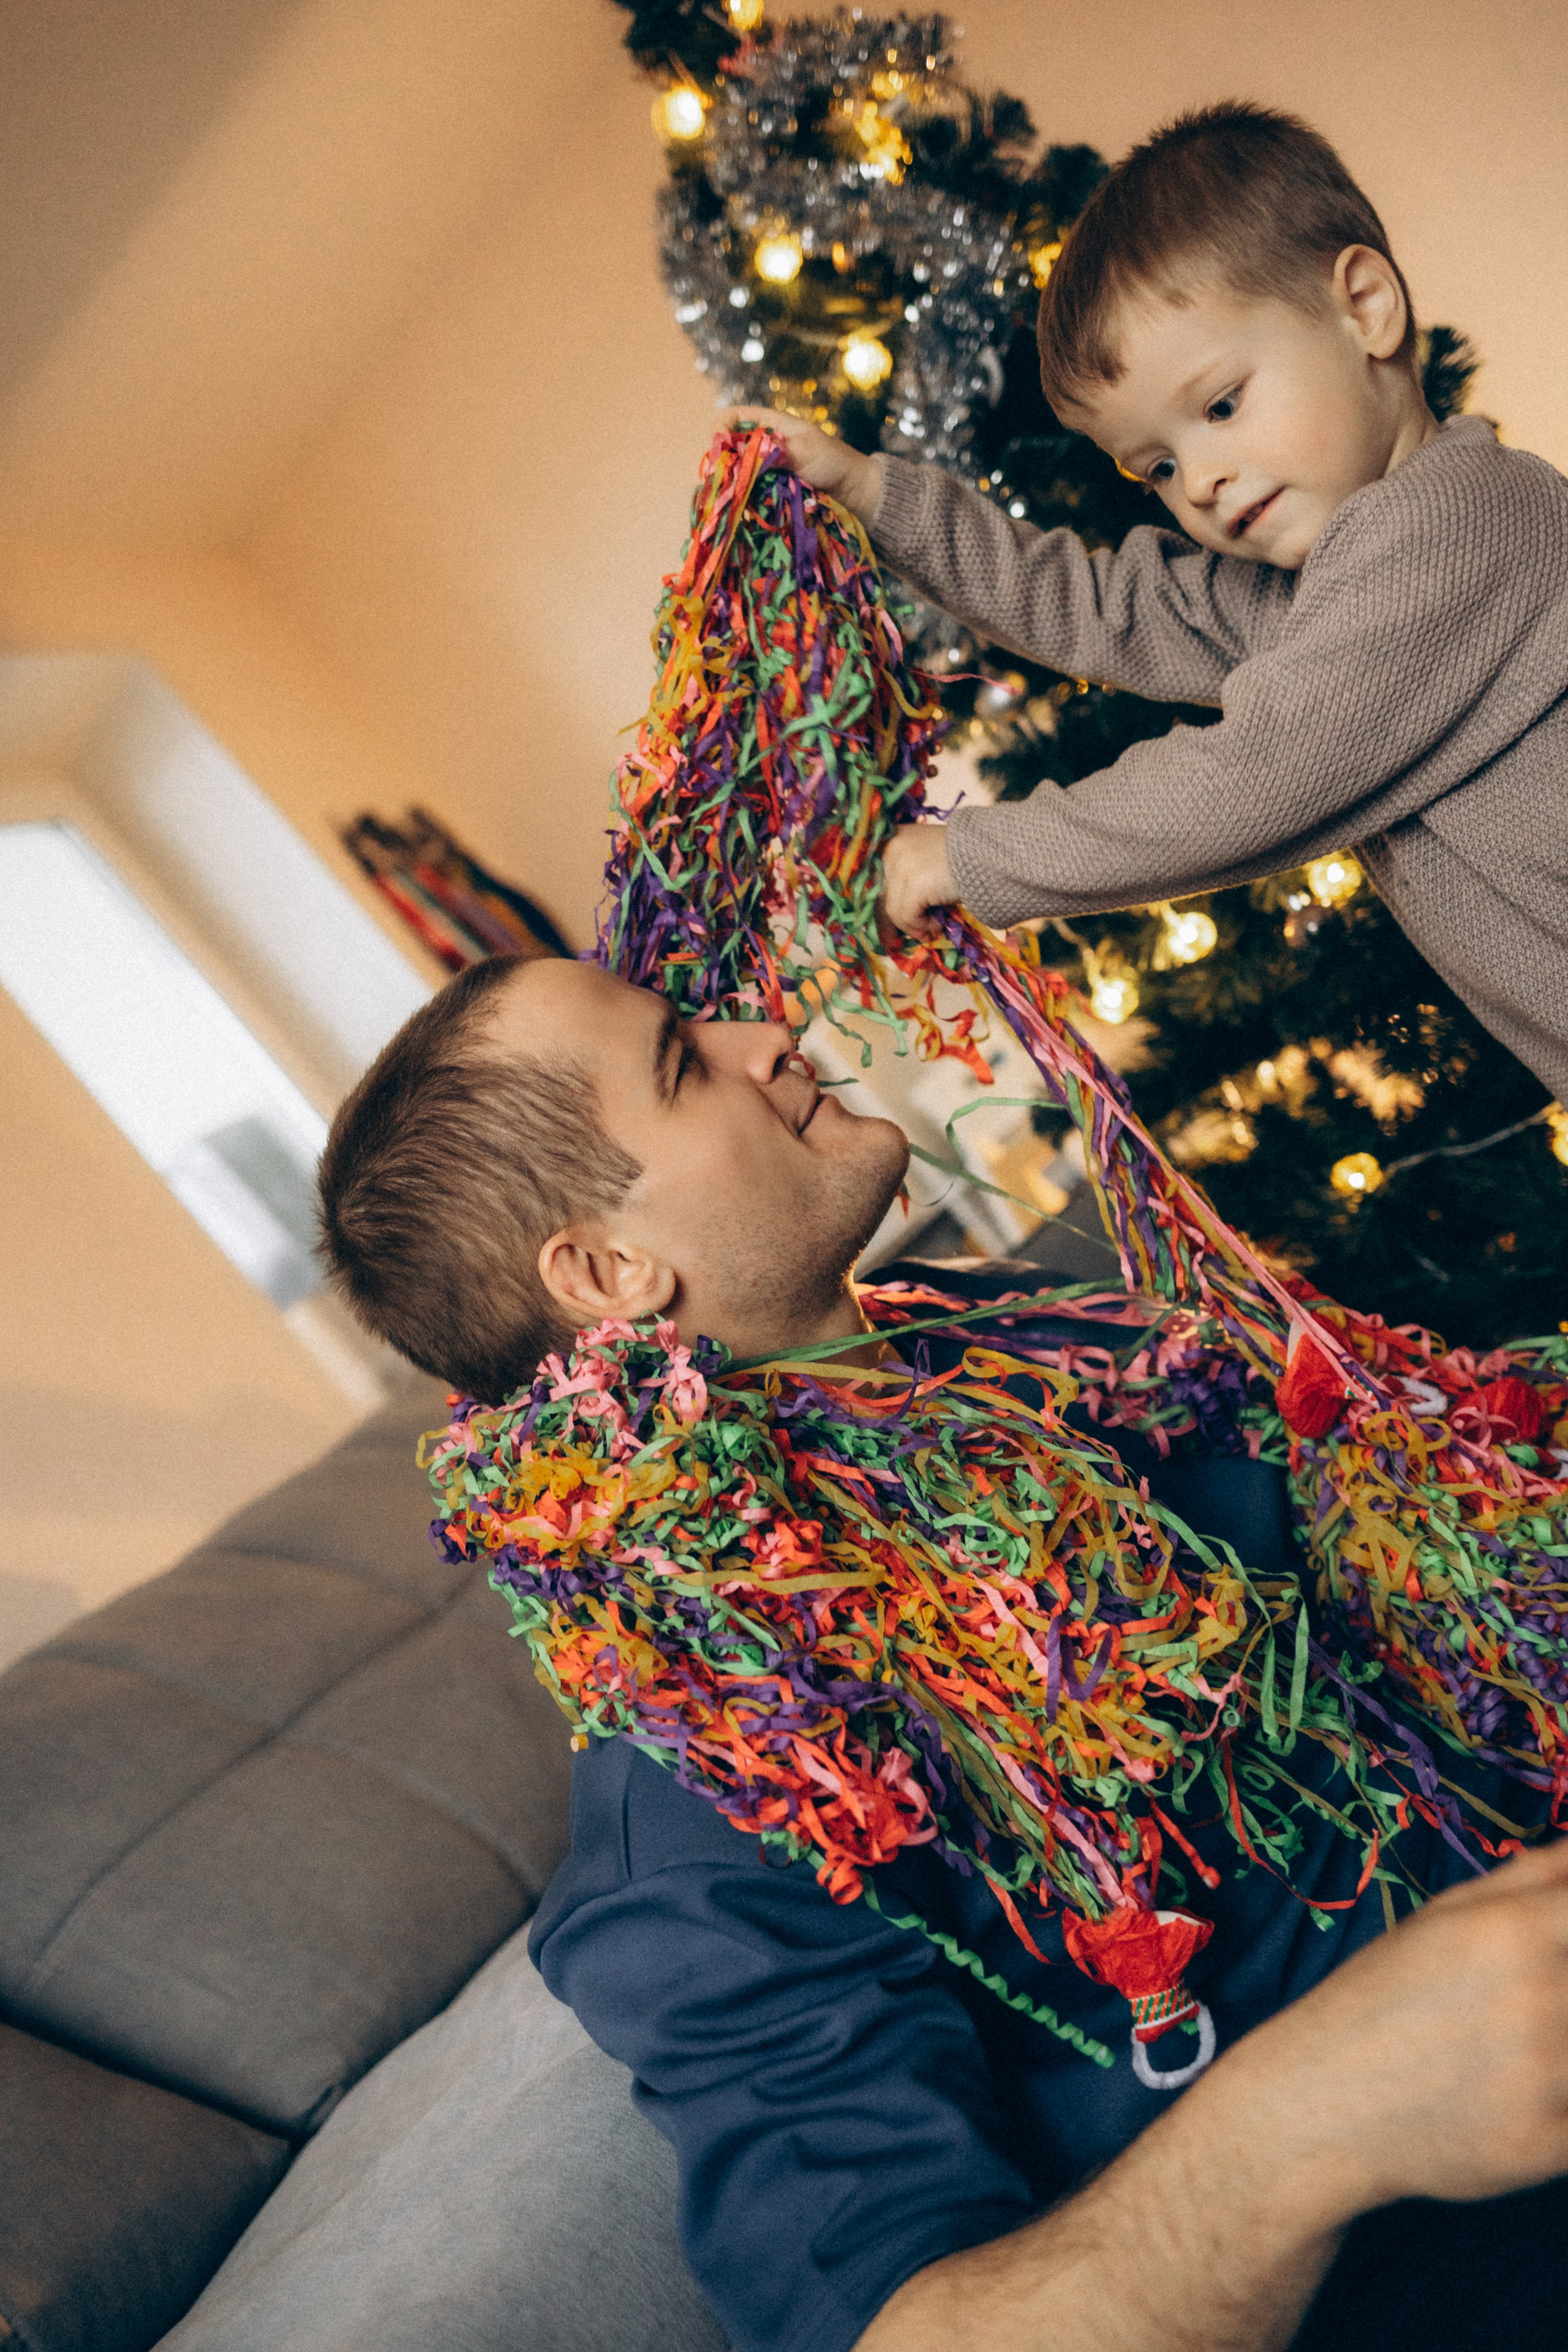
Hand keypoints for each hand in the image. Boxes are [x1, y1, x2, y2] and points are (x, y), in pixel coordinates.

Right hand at [717, 406, 883, 524]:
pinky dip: (742, 499)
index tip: (721, 447)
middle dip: (722, 462)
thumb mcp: (806, 449)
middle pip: (727, 448)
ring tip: (732, 495)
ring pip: (734, 474)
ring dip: (731, 484)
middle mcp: (762, 445)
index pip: (732, 417)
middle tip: (723, 479)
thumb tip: (746, 454)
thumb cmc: (833, 461)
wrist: (852, 491)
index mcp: (769, 423)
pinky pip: (747, 494)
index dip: (721, 428)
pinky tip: (741, 506)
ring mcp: (763, 470)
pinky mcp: (767, 492)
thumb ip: (777, 450)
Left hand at [880, 823, 956, 939]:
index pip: (873, 877)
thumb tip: (894, 913)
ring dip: (912, 925)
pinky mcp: (912, 884)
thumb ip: (910, 877)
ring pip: (893, 909)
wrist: (991, 853)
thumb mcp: (929, 860)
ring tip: (932, 929)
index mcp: (893, 837)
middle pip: (878, 894)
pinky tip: (938, 925)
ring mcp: (899, 866)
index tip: (884, 923)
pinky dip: (922, 925)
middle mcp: (891, 848)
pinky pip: (907, 916)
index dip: (877, 901)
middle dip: (887, 921)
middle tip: (893, 941)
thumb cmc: (965, 857)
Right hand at [1224, 1837, 1567, 2219]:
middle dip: (1563, 1988)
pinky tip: (1514, 2099)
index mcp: (1512, 1930)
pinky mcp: (1548, 2144)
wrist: (1321, 2107)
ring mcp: (1546, 2077)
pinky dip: (1560, 2106)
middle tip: (1529, 2003)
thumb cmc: (1379, 1999)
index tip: (1562, 1943)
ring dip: (1562, 2048)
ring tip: (1512, 2050)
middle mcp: (1537, 1996)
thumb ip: (1531, 1876)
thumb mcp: (1443, 1918)